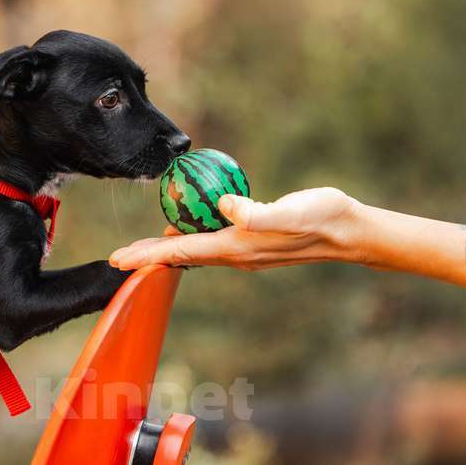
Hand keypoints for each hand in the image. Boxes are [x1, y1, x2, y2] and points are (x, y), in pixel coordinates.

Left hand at [109, 187, 361, 270]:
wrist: (347, 231)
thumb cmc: (322, 218)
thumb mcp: (291, 213)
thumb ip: (257, 214)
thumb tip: (222, 207)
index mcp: (236, 247)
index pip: (181, 251)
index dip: (148, 255)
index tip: (118, 258)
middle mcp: (235, 253)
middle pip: (181, 255)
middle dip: (149, 256)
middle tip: (119, 256)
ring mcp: (243, 249)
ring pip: (194, 250)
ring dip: (166, 248)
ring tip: (143, 245)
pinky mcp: (252, 239)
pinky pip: (211, 240)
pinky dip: (191, 235)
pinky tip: (187, 222)